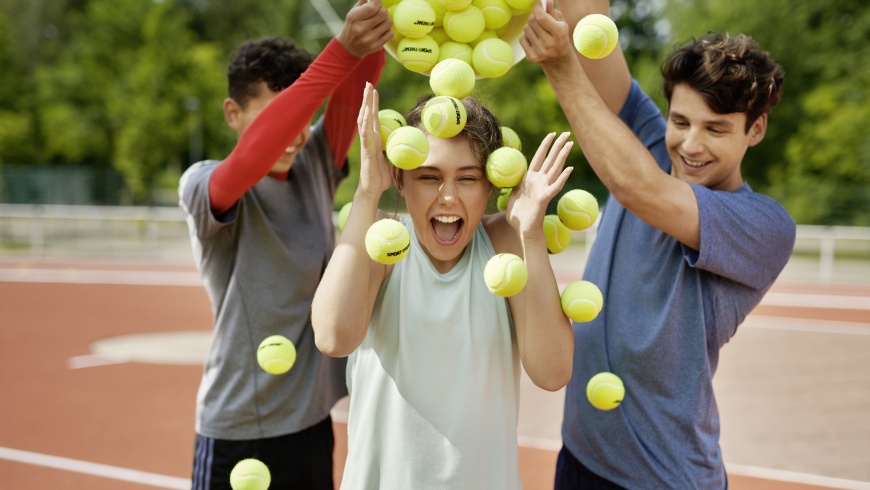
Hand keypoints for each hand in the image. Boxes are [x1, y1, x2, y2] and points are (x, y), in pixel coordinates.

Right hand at [337, 0, 393, 57]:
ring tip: (378, 23)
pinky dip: (387, 31)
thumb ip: (364, 2)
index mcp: (354, 18)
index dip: (378, 1)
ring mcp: (369, 39)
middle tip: (377, 12)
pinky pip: (390, 33)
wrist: (349, 47)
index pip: (373, 6)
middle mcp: (361, 29)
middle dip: (382, 10)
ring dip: (385, 21)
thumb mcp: (354, 12)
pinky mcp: (376, 46)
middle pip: (383, 13)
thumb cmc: (353, 25)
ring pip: (388, 22)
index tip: (377, 1)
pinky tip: (380, 32)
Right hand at [356, 83, 392, 197]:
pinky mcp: (366, 151)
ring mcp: (366, 143)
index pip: (374, 117)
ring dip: (365, 105)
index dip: (373, 103)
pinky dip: (365, 123)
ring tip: (366, 92)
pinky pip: (365, 135)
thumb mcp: (391, 159)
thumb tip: (404, 145)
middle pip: (367, 114)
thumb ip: (394, 150)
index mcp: (375, 139)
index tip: (374, 90)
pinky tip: (365, 113)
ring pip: (364, 120)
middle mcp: (369, 138)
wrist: (373, 189)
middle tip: (368, 83)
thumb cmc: (381, 177)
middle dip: (367, 99)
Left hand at [506, 132, 572, 237]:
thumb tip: (509, 174)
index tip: (552, 134)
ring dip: (562, 156)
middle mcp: (539, 181)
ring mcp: (543, 188)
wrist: (522, 229)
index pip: (539, 157)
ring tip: (570, 144)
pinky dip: (562, 177)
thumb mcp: (512, 193)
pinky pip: (555, 186)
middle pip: (550, 159)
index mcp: (530, 178)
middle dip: (558, 146)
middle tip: (567, 133)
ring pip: (555, 169)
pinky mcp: (545, 198)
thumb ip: (514, 182)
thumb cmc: (517, 214)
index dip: (545, 145)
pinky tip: (570, 168)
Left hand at [519, 0, 572, 64]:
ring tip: (538, 31)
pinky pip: (522, 39)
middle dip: (534, 16)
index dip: (538, 8)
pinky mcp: (531, 57)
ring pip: (526, 29)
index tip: (538, 5)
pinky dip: (526, 36)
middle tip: (538, 18)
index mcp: (559, 33)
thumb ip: (552, 11)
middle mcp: (549, 43)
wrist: (558, 58)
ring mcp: (540, 52)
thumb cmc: (559, 35)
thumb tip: (546, 1)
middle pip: (532, 21)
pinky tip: (534, 40)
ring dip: (530, 26)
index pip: (541, 17)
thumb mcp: (560, 22)